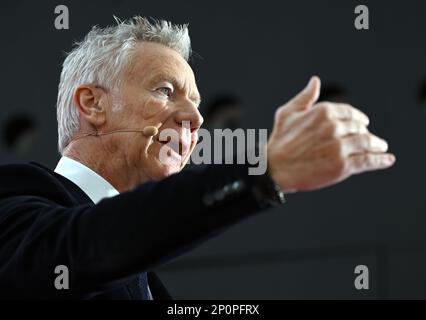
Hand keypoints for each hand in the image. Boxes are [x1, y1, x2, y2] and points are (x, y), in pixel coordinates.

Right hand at [267, 76, 395, 192]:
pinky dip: (380, 160)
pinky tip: (386, 159)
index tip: (363, 123)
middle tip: (370, 138)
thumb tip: (315, 81)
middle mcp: (334, 127)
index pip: (350, 112)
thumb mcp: (288, 113)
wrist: (275, 169)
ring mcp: (339, 147)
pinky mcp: (343, 166)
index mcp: (323, 111)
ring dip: (376, 145)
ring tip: (380, 147)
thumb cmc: (279, 141)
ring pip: (366, 143)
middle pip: (360, 128)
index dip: (358, 118)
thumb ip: (305, 97)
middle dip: (366, 133)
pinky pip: (367, 161)